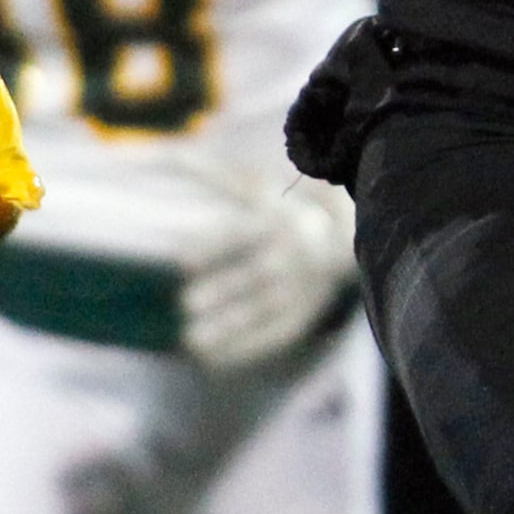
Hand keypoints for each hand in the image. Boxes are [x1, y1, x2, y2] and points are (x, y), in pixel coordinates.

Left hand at [180, 177, 356, 370]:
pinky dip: (244, 351)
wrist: (345, 234)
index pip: (242, 234)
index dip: (213, 246)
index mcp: (276, 218)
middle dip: (223, 290)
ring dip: (229, 328)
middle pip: (254, 276)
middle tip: (186, 304)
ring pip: (263, 311)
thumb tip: (168, 153)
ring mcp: (299, 288)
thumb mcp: (253, 185)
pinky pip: (273, 337)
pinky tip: (211, 361)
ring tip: (190, 340)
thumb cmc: (281, 204)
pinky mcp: (301, 315)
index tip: (181, 260)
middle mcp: (291, 255)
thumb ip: (211, 173)